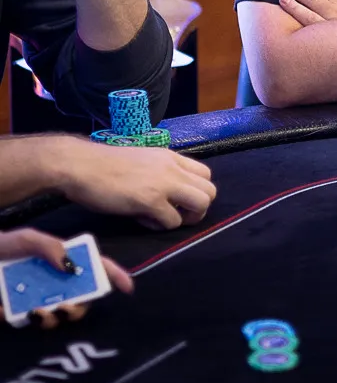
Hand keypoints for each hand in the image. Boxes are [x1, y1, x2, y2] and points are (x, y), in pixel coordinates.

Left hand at [0, 228, 132, 328]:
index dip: (113, 275)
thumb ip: (50, 248)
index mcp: (61, 262)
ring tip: (36, 313)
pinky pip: (26, 325)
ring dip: (51, 320)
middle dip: (78, 308)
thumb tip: (72, 267)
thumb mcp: (28, 239)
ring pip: (56, 318)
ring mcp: (36, 300)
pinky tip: (7, 310)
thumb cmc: (5, 245)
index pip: (94, 267)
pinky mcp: (17, 315)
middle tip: (65, 307)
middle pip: (79, 300)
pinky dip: (20, 321)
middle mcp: (53, 283)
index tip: (127, 287)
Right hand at [57, 139, 216, 229]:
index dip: (195, 192)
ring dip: (186, 218)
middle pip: (210, 191)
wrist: (81, 165)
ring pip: (202, 204)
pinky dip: (160, 226)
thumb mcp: (142, 161)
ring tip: (163, 219)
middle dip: (197, 208)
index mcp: (170, 157)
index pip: (205, 174)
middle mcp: (172, 167)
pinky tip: (142, 220)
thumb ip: (160, 172)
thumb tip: (168, 193)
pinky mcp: (150, 201)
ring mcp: (164, 183)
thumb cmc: (104, 165)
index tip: (177, 201)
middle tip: (175, 214)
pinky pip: (172, 221)